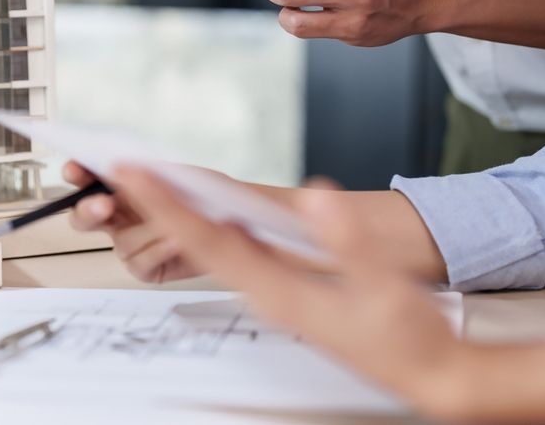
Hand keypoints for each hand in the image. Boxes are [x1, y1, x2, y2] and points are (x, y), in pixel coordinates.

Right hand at [65, 161, 202, 282]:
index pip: (90, 178)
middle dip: (90, 209)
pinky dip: (157, 252)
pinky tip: (175, 243)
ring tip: (174, 226)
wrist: (237, 229)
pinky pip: (137, 264)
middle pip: (87, 216)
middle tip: (104, 205)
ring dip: (146, 232)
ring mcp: (134, 241)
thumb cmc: (209, 197)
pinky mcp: (148, 267)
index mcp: (125, 186)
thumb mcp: (179, 176)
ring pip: (119, 242)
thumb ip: (148, 173)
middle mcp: (124, 215)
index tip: (75, 170)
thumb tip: (120, 167)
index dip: (78, 174)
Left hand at [111, 165, 473, 419]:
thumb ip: (349, 242)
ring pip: (206, 250)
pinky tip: (202, 212)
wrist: (423, 371)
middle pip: (192, 245)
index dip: (166, 207)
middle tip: (120, 172)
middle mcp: (263, 292)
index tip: (134, 178)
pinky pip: (230, 254)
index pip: (206, 242)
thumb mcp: (384, 288)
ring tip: (144, 185)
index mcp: (277, 292)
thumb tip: (317, 198)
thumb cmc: (405, 338)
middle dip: (152, 208)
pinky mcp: (280, 289)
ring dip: (172, 217)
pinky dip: (206, 228)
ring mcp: (269, 292)